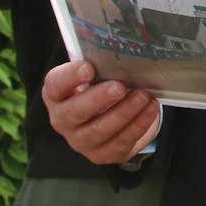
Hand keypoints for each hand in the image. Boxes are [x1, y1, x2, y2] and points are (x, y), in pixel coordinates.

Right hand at [42, 60, 160, 165]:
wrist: (109, 114)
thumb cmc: (100, 86)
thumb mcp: (96, 73)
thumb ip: (101, 63)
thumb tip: (122, 51)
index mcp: (56, 95)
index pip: (55, 84)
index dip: (70, 77)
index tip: (88, 67)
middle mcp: (63, 120)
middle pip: (75, 112)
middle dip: (99, 99)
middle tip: (119, 87)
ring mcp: (81, 140)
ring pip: (100, 130)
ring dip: (124, 113)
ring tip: (142, 96)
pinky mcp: (102, 154)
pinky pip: (120, 142)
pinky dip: (138, 125)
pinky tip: (150, 109)